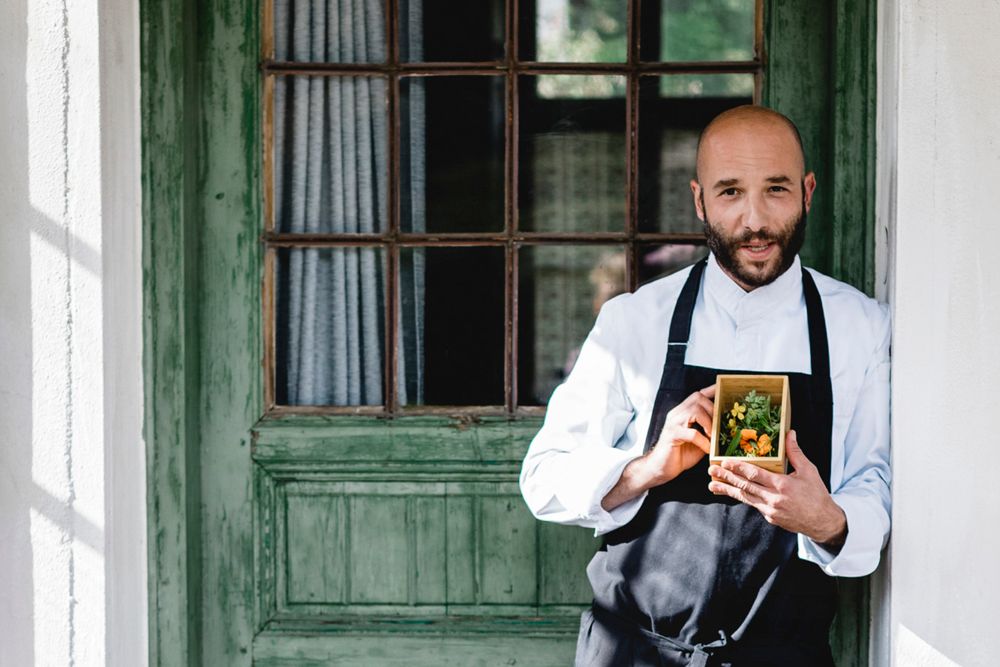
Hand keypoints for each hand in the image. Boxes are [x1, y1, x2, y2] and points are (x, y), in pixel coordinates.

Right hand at [638, 384, 715, 486]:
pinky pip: (692, 433)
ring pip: (695, 411)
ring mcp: (673, 423)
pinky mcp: (672, 435)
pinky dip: (704, 442)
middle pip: (697, 397)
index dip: (711, 389)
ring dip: (709, 424)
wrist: (660, 469)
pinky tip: (707, 449)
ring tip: (713, 437)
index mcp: (683, 412)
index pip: (697, 394)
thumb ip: (709, 431)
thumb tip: (727, 429)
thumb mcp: (699, 441)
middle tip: (720, 426)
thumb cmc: (680, 455)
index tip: (723, 388)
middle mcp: (677, 414)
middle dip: (713, 410)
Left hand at [707, 429, 846, 547]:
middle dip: (726, 478)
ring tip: (712, 485)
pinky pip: (753, 504)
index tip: (724, 462)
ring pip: (745, 498)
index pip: (755, 474)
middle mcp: (773, 499)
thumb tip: (789, 433)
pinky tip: (732, 492)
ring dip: (728, 490)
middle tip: (712, 471)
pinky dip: (742, 497)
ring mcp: (770, 510)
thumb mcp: (809, 471)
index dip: (738, 468)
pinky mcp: (770, 518)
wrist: (823, 522)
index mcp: (782, 485)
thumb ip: (795, 453)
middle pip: (745, 486)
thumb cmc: (817, 495)